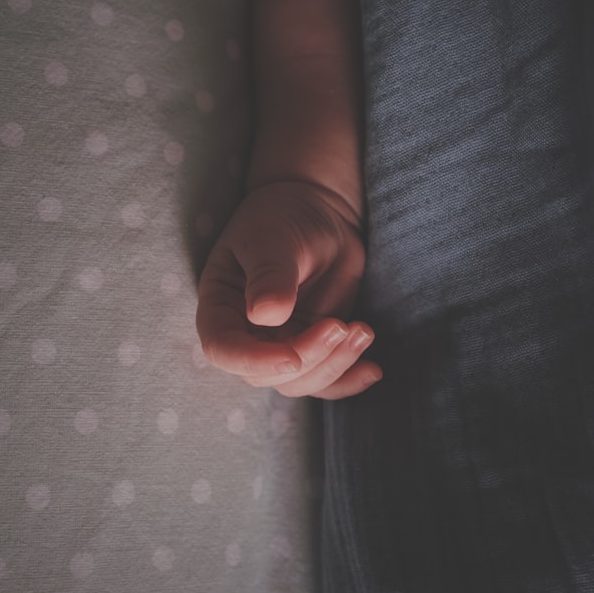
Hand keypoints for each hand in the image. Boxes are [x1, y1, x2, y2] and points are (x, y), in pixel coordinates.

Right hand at [196, 181, 381, 398]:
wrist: (317, 211)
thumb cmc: (282, 218)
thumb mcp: (272, 240)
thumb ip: (269, 276)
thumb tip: (266, 316)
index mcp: (221, 305)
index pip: (223, 349)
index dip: (253, 361)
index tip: (292, 357)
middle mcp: (245, 333)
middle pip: (266, 374)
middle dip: (308, 359)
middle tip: (340, 326)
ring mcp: (279, 343)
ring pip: (299, 381)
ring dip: (334, 365)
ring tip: (362, 331)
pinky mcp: (312, 345)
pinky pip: (326, 379)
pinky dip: (349, 380)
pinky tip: (372, 369)